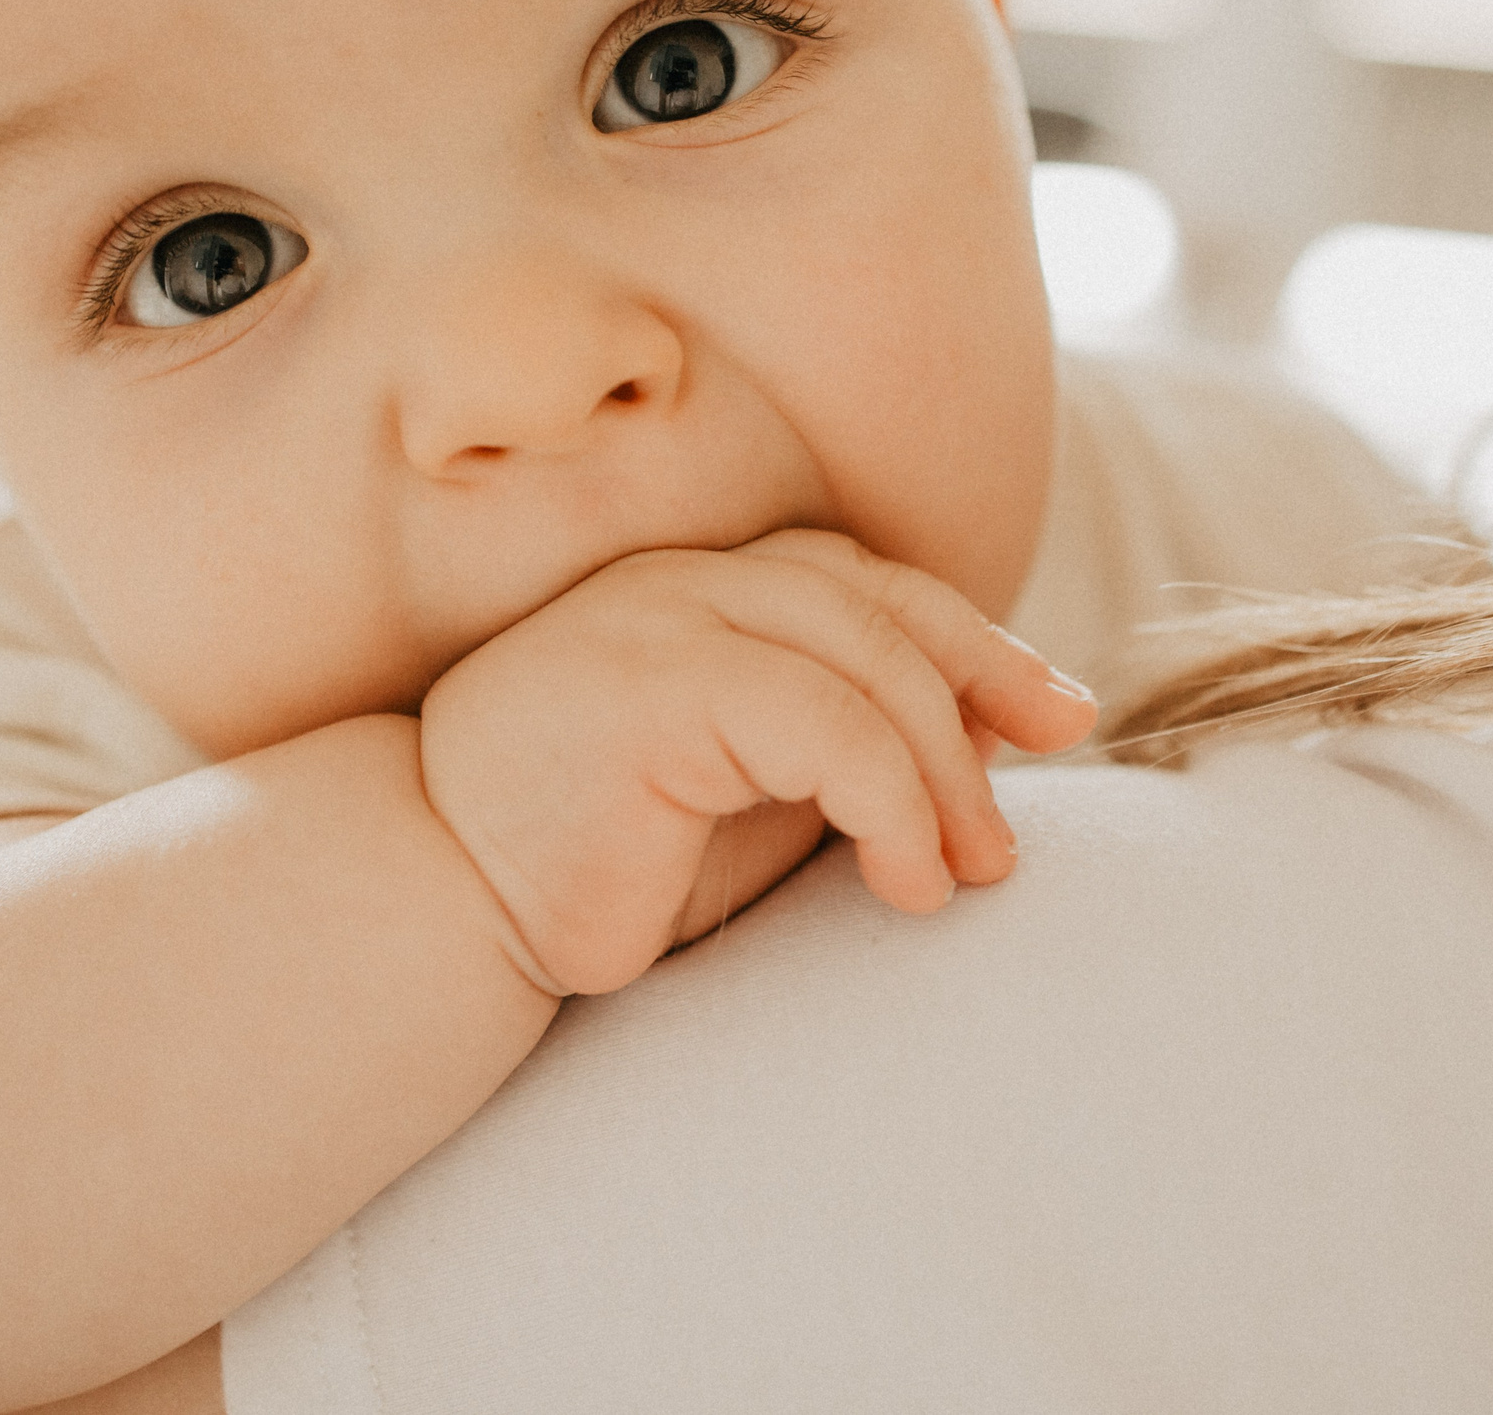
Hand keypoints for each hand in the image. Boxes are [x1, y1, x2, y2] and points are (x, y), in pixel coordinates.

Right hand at [419, 529, 1095, 994]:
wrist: (441, 911)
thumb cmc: (593, 866)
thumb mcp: (745, 795)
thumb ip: (836, 746)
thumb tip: (981, 744)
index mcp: (697, 588)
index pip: (864, 583)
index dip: (971, 643)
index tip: (1051, 718)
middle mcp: (681, 580)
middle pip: (880, 605)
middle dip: (984, 693)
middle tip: (1027, 808)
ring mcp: (662, 616)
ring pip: (865, 658)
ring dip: (943, 775)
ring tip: (968, 875)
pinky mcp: (656, 682)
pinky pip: (825, 723)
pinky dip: (895, 800)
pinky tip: (910, 880)